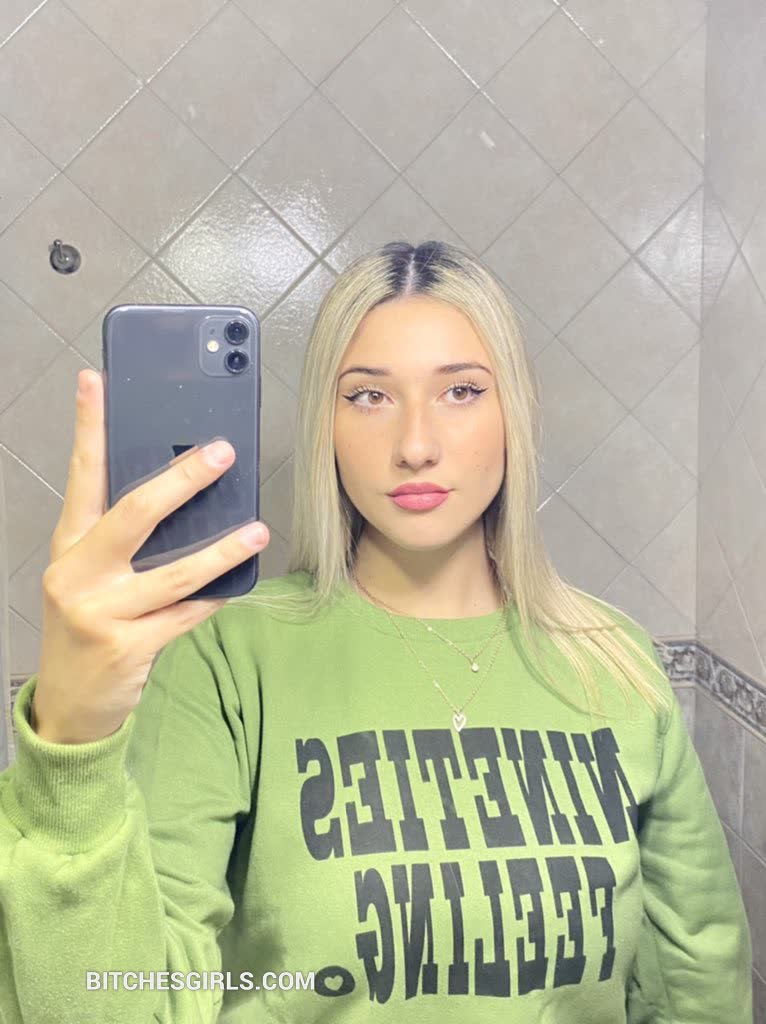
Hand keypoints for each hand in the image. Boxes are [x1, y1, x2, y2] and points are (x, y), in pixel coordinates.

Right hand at [31, 369, 269, 743]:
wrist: (69, 703)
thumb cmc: (89, 624)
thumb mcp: (91, 575)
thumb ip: (123, 539)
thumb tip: (183, 494)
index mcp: (70, 545)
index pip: (82, 476)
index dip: (90, 427)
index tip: (97, 381)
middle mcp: (78, 573)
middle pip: (135, 513)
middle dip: (182, 480)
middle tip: (222, 453)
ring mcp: (100, 611)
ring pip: (174, 572)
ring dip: (222, 549)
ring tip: (257, 530)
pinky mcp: (127, 646)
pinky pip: (185, 614)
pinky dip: (214, 598)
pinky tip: (236, 586)